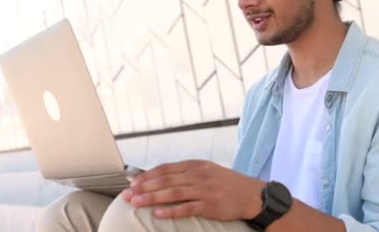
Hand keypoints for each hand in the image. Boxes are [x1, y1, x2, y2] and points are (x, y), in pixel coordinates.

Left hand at [121, 160, 264, 220]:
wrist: (251, 194)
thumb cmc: (226, 183)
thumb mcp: (207, 170)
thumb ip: (187, 173)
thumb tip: (162, 178)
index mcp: (195, 165)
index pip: (166, 169)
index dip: (147, 175)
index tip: (132, 182)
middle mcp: (198, 175)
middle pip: (165, 180)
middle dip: (144, 187)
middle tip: (127, 194)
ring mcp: (204, 190)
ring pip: (172, 193)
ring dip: (152, 198)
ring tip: (136, 202)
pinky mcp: (209, 205)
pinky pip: (187, 208)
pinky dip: (171, 211)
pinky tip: (158, 213)